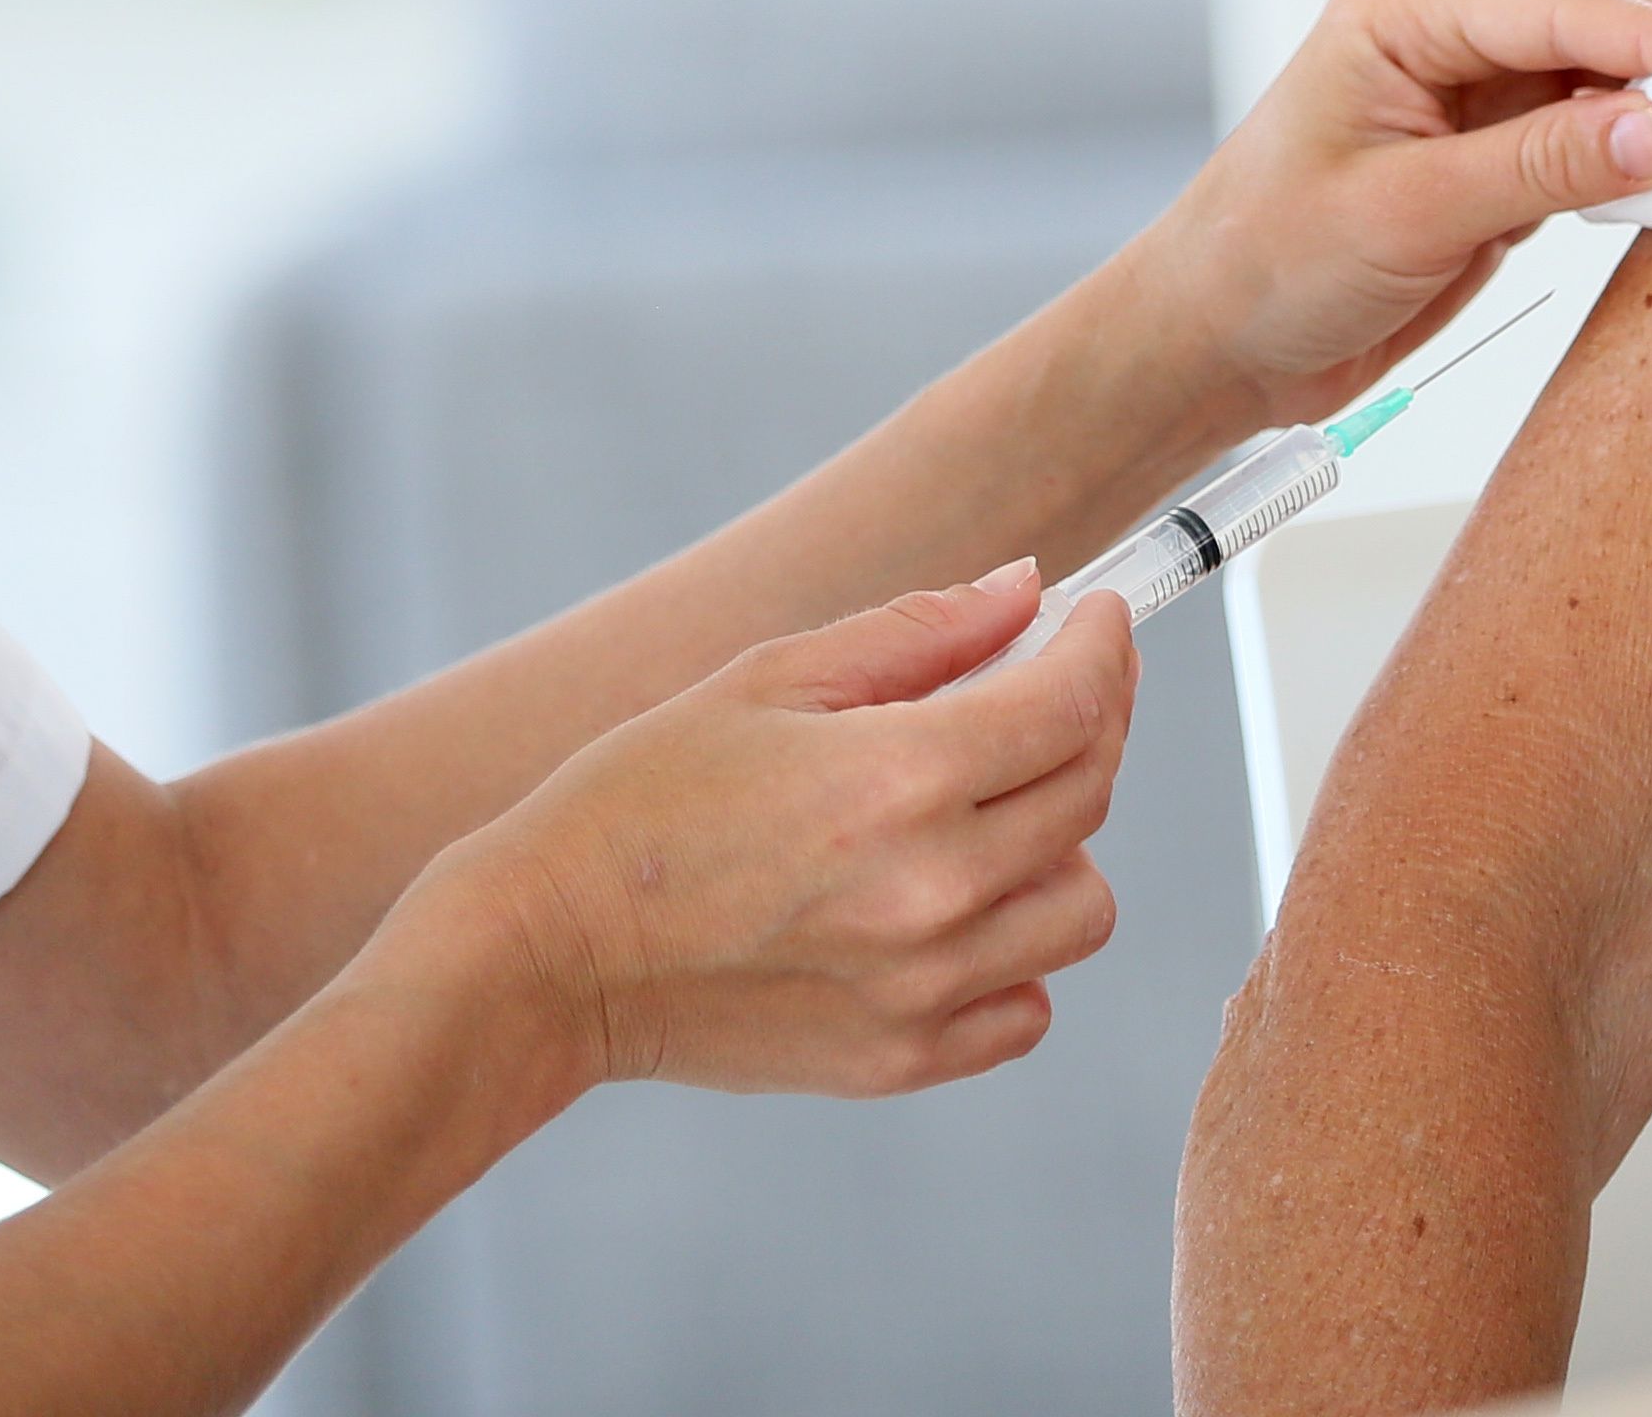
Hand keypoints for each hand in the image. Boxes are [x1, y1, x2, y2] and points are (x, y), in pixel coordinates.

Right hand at [442, 566, 1136, 1101]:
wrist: (548, 954)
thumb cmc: (642, 800)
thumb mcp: (771, 678)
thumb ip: (919, 632)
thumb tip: (1027, 591)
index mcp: (899, 777)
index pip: (1073, 705)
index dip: (1102, 648)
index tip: (1098, 619)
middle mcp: (932, 889)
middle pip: (1090, 793)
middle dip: (1086, 723)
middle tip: (1039, 691)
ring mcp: (923, 987)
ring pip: (1082, 906)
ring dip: (1057, 847)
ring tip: (983, 814)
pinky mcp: (902, 1059)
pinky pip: (1027, 1006)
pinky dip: (1014, 954)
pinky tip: (952, 910)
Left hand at [1137, 0, 1651, 426]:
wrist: (1219, 338)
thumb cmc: (1268, 263)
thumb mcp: (1406, 217)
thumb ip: (1540, 166)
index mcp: (1404, 5)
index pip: (1564, 0)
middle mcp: (1449, 19)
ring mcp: (1482, 74)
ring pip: (1617, 46)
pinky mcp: (1508, 134)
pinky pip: (1606, 114)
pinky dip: (1648, 146)